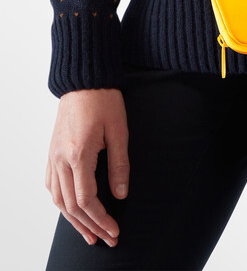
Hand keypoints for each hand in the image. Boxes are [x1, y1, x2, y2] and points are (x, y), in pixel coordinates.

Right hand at [45, 88, 129, 246]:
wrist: (85, 81)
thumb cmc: (104, 101)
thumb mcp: (119, 131)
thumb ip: (120, 164)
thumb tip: (121, 193)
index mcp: (78, 154)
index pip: (86, 200)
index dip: (101, 218)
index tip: (115, 230)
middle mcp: (61, 159)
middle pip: (70, 205)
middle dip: (90, 225)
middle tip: (107, 238)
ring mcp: (53, 156)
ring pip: (58, 199)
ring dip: (73, 220)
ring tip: (89, 234)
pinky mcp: (52, 152)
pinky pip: (52, 185)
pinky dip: (61, 203)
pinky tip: (71, 210)